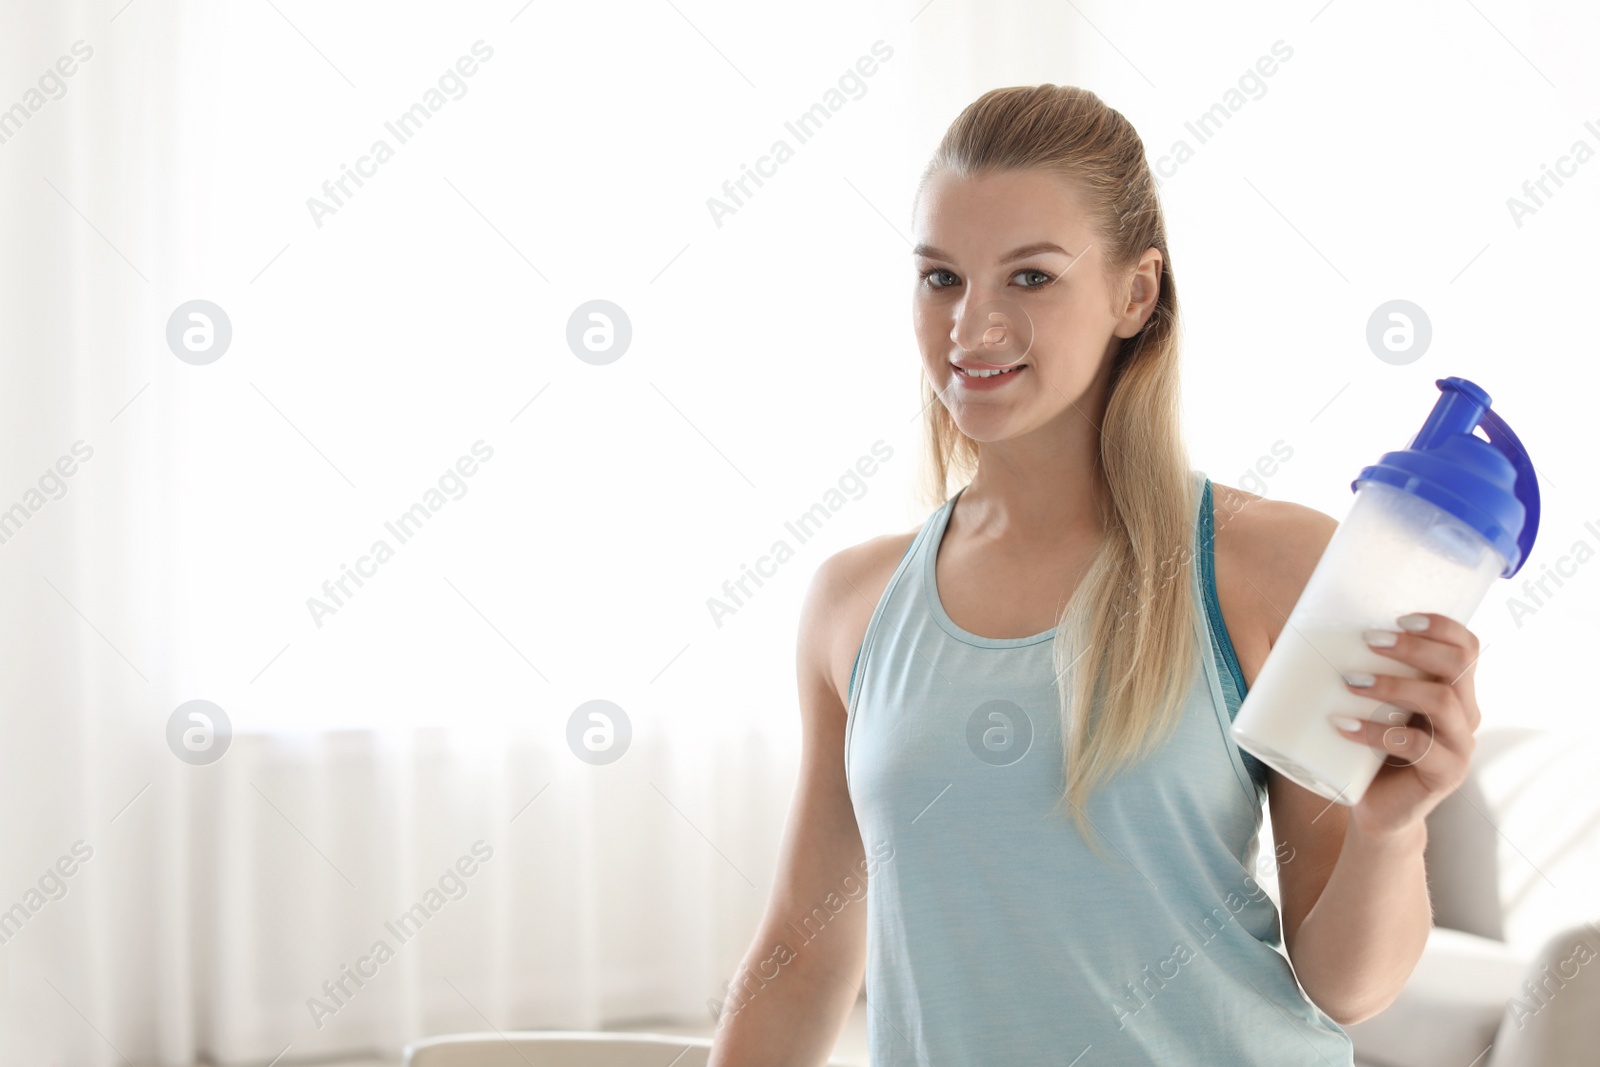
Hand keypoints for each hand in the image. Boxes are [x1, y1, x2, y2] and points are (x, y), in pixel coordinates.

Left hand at [1327, 612, 1482, 838]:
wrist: (1379, 809)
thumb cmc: (1370, 748)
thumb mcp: (1372, 707)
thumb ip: (1363, 675)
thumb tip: (1303, 632)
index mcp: (1454, 691)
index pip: (1466, 648)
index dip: (1441, 627)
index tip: (1400, 617)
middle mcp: (1465, 715)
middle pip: (1457, 667)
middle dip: (1413, 648)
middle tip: (1369, 639)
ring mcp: (1459, 746)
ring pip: (1441, 703)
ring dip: (1393, 686)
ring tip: (1350, 681)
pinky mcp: (1445, 776)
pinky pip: (1418, 747)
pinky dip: (1377, 732)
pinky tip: (1345, 726)